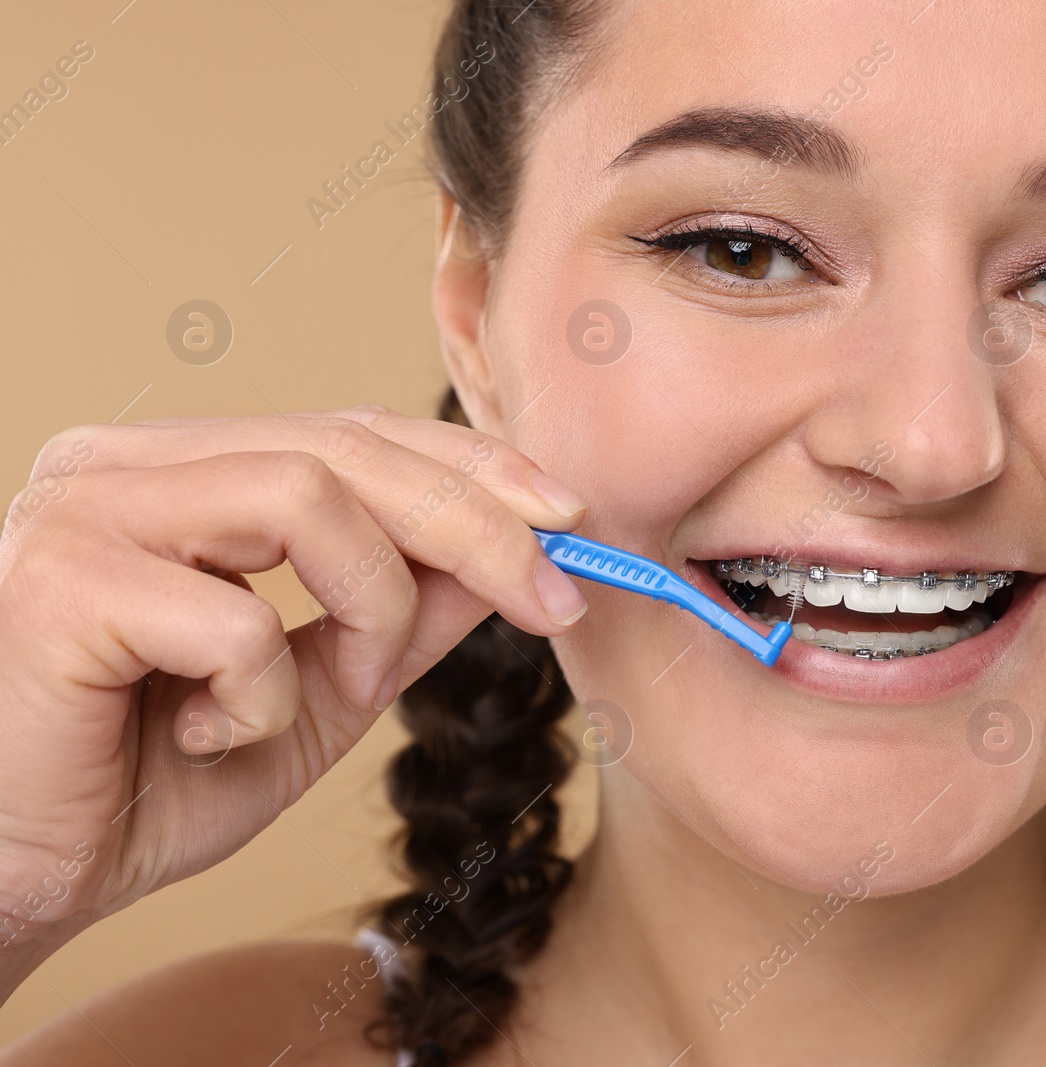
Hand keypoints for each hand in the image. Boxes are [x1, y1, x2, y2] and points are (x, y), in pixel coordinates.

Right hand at [0, 404, 586, 967]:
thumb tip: (512, 552)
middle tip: (555, 598)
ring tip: (344, 680)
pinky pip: (232, 616)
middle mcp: (128, 463)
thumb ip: (402, 613)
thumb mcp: (317, 690)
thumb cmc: (148, 783)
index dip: (472, 464)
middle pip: (346, 446)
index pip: (353, 431)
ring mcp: (84, 507)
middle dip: (477, 523)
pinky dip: (259, 693)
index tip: (567, 517)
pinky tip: (210, 731)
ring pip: (304, 495)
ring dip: (369, 605)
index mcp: (183, 473)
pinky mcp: (60, 578)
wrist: (16, 882)